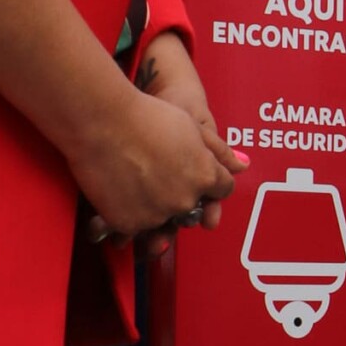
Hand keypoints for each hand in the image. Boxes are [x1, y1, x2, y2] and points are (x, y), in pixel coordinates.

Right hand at [69, 86, 241, 247]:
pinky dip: (129, 216)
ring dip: (154, 208)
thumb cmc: (149, 116)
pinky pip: (134, 228)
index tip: (193, 170)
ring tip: (136, 181)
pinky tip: (120, 194)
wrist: (103, 122)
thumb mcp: (193, 126)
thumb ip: (219, 150)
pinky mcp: (129, 224)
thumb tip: (243, 165)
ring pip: (161, 220)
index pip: (222, 189)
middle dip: (181, 194)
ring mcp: (157, 215)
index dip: (209, 178)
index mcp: (206, 176)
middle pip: (191, 208)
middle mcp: (185, 200)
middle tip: (157, 172)